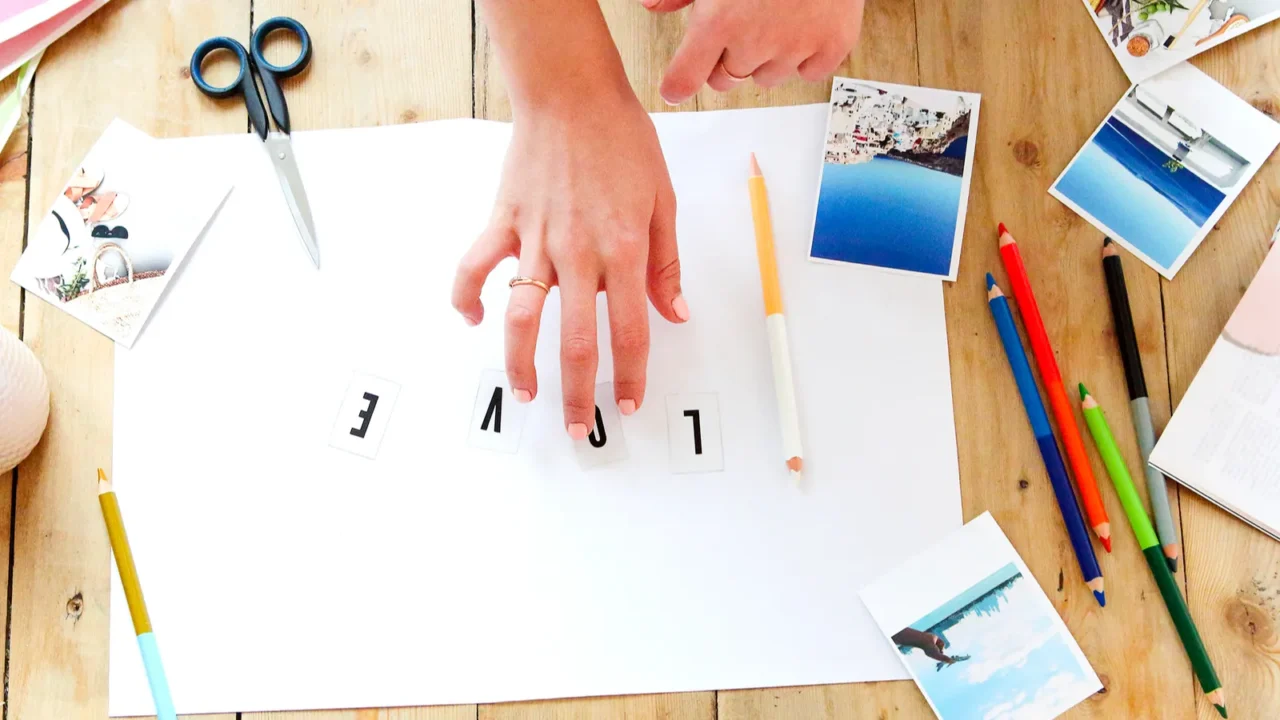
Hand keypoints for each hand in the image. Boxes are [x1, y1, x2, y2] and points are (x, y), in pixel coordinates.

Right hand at [451, 92, 687, 437]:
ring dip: (521, 364)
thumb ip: (665, 264)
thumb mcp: (662, 201)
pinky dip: (466, 296)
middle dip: (579, 393)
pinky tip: (471, 320)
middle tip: (579, 426)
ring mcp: (536, 240)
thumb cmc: (622, 141)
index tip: (628, 403)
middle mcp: (578, 254)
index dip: (630, 375)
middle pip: (577, 341)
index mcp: (623, 251)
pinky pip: (475, 267)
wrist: (573, 93)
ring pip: (522, 317)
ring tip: (526, 394)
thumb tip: (675, 313)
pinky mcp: (504, 223)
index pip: (630, 330)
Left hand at [643, 0, 864, 103]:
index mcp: (720, 21)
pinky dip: (806, 57)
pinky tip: (803, 26)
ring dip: (766, 58)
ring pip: (768, 78)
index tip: (676, 87)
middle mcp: (755, 42)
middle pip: (726, 80)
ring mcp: (796, 47)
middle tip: (738, 29)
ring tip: (774, 19)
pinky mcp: (832, 46)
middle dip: (725, 61)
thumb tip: (653, 5)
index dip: (678, 84)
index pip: (686, 78)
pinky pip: (809, 73)